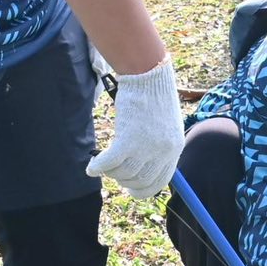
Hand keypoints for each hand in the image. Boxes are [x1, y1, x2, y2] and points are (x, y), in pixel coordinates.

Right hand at [85, 57, 183, 198]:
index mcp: (175, 148)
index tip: (131, 189)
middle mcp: (163, 151)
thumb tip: (143, 167)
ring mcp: (146, 147)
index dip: (143, 190)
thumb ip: (159, 146)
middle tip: (113, 172)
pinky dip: (98, 167)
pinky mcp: (128, 141)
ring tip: (102, 163)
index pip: (160, 182)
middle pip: (139, 181)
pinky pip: (109, 164)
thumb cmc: (154, 96)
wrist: (148, 75)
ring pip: (123, 173)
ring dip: (110, 172)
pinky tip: (91, 167)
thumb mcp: (165, 124)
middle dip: (124, 181)